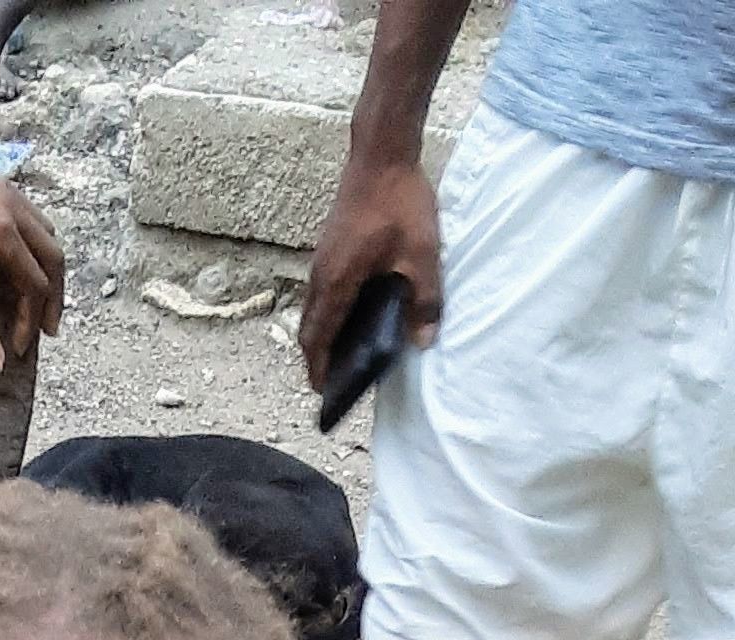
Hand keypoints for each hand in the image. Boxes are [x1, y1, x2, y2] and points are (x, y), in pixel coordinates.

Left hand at [0, 158, 63, 376]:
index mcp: (2, 235)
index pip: (36, 286)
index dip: (32, 321)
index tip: (20, 346)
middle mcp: (14, 208)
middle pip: (54, 259)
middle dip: (53, 299)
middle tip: (47, 330)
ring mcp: (9, 192)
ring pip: (48, 236)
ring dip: (47, 270)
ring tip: (39, 300)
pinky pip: (32, 218)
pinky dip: (35, 246)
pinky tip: (21, 266)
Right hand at [300, 151, 440, 388]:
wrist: (381, 152)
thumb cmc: (399, 202)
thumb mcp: (421, 255)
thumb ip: (425, 301)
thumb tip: (423, 342)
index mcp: (337, 282)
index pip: (317, 337)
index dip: (319, 369)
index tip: (325, 393)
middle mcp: (321, 274)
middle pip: (309, 327)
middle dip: (317, 357)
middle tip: (335, 379)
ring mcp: (321, 258)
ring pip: (314, 308)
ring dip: (323, 333)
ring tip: (345, 352)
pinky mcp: (329, 246)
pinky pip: (321, 290)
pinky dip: (329, 311)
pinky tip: (353, 313)